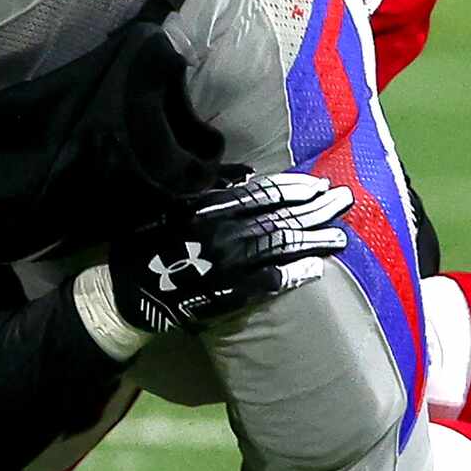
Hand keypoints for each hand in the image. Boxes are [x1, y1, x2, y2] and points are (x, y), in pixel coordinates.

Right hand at [108, 173, 354, 334]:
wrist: (124, 295)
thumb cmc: (147, 246)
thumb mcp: (171, 207)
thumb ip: (208, 191)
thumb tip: (244, 173)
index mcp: (207, 208)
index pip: (262, 193)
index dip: (295, 187)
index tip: (320, 184)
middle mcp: (219, 234)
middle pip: (280, 218)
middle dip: (317, 210)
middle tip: (346, 202)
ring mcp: (224, 267)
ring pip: (280, 249)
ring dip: (314, 241)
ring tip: (341, 237)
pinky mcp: (226, 297)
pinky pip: (269, 284)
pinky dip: (294, 275)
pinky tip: (316, 269)